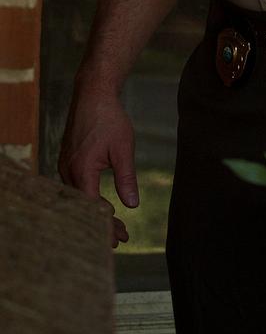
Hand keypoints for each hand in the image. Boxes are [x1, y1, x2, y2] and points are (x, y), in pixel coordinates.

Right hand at [59, 89, 139, 250]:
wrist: (92, 94)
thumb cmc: (109, 118)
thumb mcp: (123, 149)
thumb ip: (127, 178)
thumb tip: (133, 205)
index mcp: (81, 169)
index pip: (93, 207)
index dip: (107, 224)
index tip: (121, 237)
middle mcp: (67, 171)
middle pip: (84, 207)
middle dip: (102, 223)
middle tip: (121, 239)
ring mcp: (65, 166)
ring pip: (79, 198)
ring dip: (95, 212)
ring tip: (114, 226)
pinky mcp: (67, 161)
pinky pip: (76, 188)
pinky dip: (89, 199)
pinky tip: (101, 206)